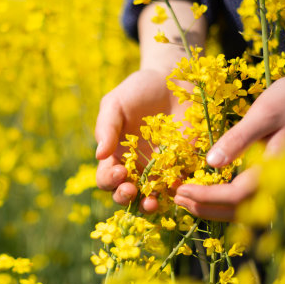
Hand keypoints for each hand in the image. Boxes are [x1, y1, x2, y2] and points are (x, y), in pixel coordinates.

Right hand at [95, 0, 206, 210]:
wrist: (173, 79)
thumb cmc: (138, 90)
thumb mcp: (115, 103)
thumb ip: (106, 127)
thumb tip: (99, 154)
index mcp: (116, 156)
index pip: (106, 178)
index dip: (109, 180)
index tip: (118, 172)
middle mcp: (136, 168)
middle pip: (127, 195)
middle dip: (126, 198)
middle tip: (132, 190)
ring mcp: (161, 170)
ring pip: (153, 198)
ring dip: (150, 204)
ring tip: (152, 202)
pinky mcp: (185, 167)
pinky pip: (182, 186)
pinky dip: (179, 191)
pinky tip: (179, 187)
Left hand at [174, 72, 284, 220]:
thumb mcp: (261, 114)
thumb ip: (238, 139)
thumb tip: (211, 163)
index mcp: (275, 169)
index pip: (236, 195)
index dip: (207, 196)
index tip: (181, 189)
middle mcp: (277, 182)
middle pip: (238, 210)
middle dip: (204, 208)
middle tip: (176, 198)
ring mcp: (276, 182)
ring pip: (242, 209)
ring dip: (212, 208)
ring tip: (184, 199)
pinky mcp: (271, 177)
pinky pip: (246, 197)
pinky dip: (223, 200)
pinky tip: (204, 192)